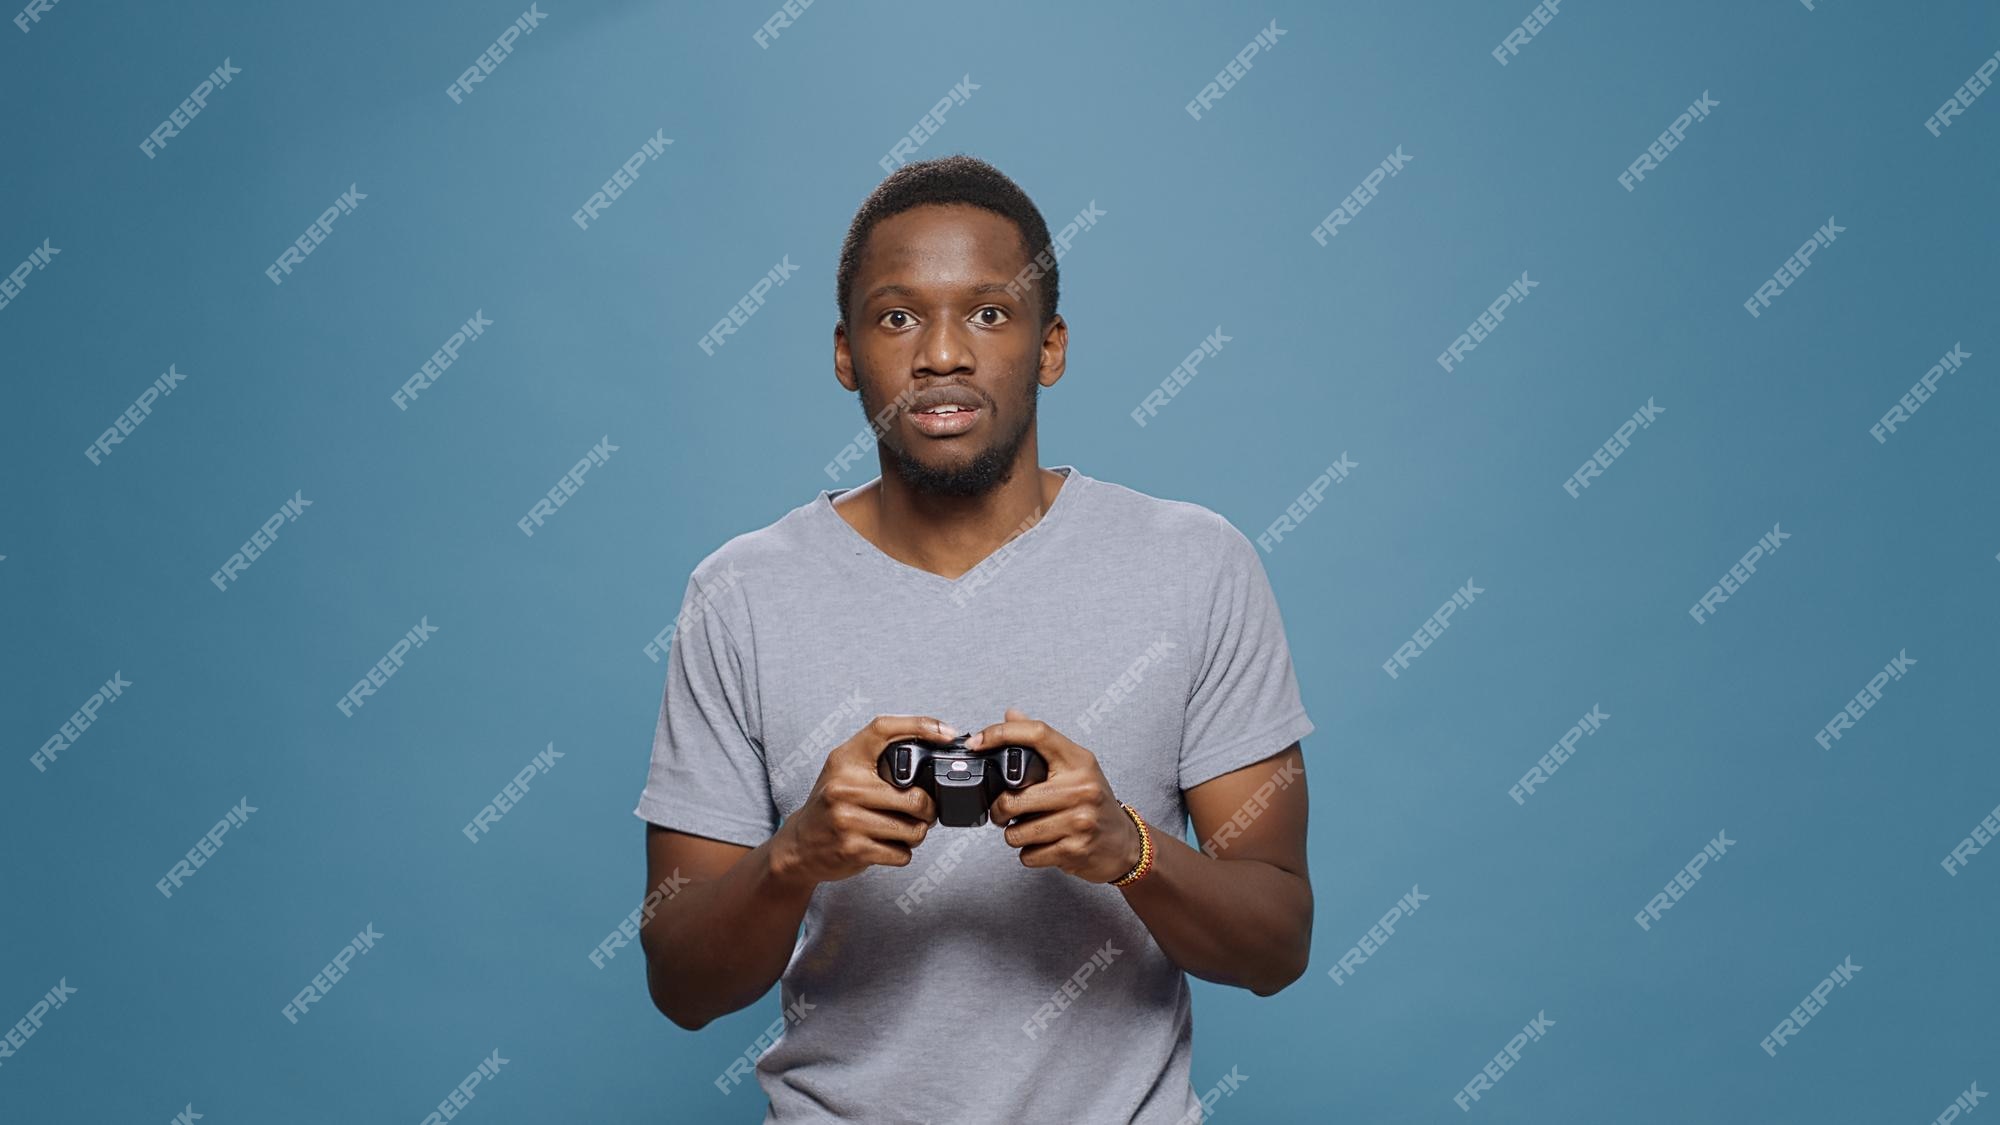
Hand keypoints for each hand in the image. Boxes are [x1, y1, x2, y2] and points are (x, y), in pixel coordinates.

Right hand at [770, 715, 946, 888]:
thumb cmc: (831, 804)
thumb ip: (879, 757)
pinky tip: (888, 845)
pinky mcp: (854, 848)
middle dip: (928, 809)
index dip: (920, 725)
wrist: (799, 845)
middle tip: (924, 811)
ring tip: (904, 829)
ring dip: (916, 833)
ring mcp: (848, 819)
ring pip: (913, 829)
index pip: (883, 728)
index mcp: (844, 759)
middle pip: (915, 797)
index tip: (947, 733)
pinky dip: (902, 852)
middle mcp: (844, 786)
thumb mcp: (845, 769)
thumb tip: (931, 750)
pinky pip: (901, 853)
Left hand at [968, 707, 1143, 883]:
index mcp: (1079, 761)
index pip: (1038, 733)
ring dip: (1014, 835)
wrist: (1124, 844)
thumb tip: (1011, 714)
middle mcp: (1082, 787)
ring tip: (1028, 830)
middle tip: (1003, 812)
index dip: (1001, 733)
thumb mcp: (1075, 767)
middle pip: (1014, 797)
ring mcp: (1081, 819)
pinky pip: (1030, 854)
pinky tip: (1044, 845)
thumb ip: (1041, 742)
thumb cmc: (1094, 803)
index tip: (977, 742)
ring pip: (1017, 832)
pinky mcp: (1076, 849)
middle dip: (999, 810)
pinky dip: (1029, 853)